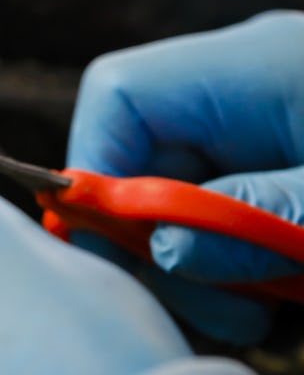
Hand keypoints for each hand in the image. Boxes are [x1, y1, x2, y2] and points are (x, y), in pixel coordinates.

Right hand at [67, 10, 303, 344]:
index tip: (111, 242)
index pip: (120, 94)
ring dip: (199, 264)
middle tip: (211, 300)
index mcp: (252, 69)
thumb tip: (166, 247)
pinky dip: (230, 263)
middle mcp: (240, 92)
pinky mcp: (270, 167)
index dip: (98, 165)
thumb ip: (260, 219)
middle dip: (154, 239)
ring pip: (171, 200)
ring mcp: (254, 130)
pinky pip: (214, 215)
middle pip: (137, 158)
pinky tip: (277, 285)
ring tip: (263, 305)